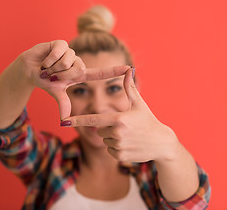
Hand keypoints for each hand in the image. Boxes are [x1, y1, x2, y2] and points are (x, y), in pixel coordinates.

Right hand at [21, 40, 129, 119]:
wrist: (29, 70)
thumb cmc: (45, 81)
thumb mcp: (56, 93)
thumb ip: (63, 103)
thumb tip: (65, 120)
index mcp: (80, 74)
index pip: (100, 73)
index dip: (115, 71)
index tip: (129, 69)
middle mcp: (77, 62)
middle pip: (79, 69)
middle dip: (62, 75)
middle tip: (52, 75)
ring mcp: (70, 52)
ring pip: (68, 62)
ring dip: (54, 68)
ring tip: (48, 67)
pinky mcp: (60, 43)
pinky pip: (59, 52)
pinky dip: (49, 59)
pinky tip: (45, 60)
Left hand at [62, 68, 179, 162]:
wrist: (161, 143)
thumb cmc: (149, 120)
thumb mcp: (139, 104)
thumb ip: (129, 88)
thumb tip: (128, 69)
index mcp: (118, 119)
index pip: (92, 119)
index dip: (77, 120)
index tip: (64, 121)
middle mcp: (116, 133)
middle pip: (99, 130)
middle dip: (107, 128)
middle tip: (124, 127)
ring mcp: (118, 146)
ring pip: (105, 140)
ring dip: (112, 138)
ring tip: (129, 136)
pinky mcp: (121, 156)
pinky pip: (110, 151)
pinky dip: (117, 148)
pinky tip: (129, 144)